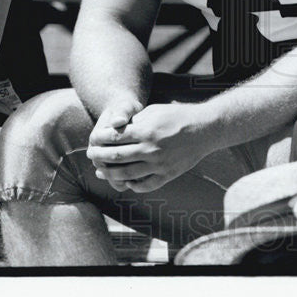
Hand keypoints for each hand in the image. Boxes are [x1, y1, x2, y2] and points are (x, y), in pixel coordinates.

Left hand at [86, 102, 214, 192]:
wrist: (205, 129)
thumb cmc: (178, 116)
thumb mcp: (154, 111)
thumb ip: (134, 121)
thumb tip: (114, 130)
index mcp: (146, 131)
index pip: (114, 138)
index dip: (99, 139)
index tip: (92, 140)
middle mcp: (151, 149)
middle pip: (116, 157)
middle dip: (99, 157)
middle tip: (91, 156)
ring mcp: (159, 164)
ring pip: (126, 175)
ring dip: (110, 174)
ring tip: (101, 171)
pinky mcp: (168, 175)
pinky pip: (144, 185)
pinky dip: (132, 185)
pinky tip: (125, 181)